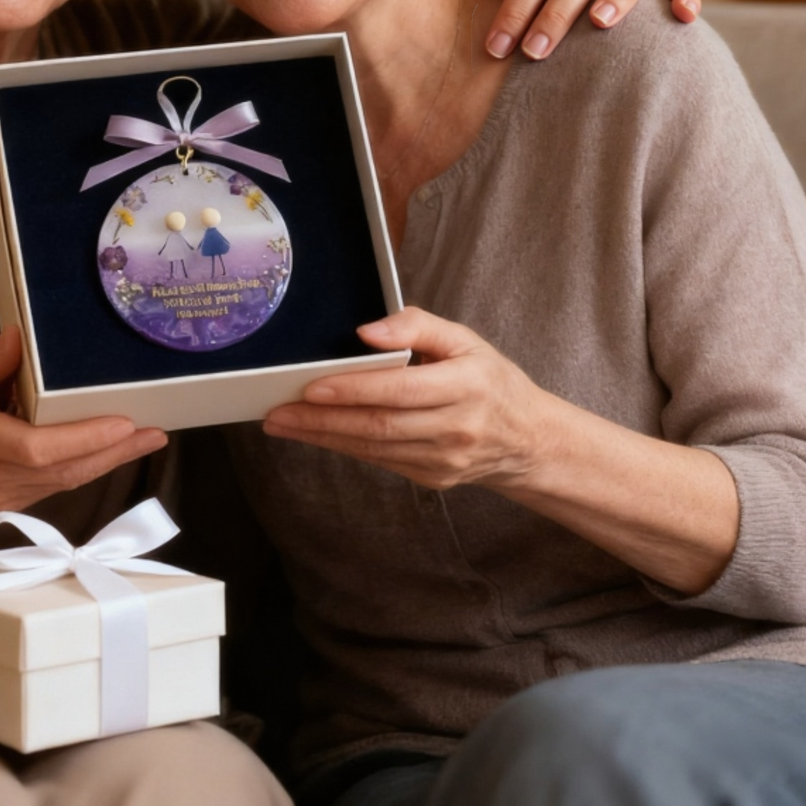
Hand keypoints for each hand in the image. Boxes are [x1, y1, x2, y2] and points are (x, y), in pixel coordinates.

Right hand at [0, 326, 166, 516]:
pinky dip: (92, 465)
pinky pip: (62, 483)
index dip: (81, 439)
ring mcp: (7, 496)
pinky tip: (119, 449)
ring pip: (68, 481)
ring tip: (150, 437)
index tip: (120, 422)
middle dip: (113, 451)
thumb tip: (20, 335)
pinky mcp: (18, 502)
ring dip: (111, 460)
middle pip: (63, 469)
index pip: (33, 448)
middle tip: (154, 430)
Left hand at [263, 308, 548, 490]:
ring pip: (374, 448)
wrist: (527, 439)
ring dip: (323, 437)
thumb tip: (368, 332)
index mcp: (466, 385)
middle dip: (322, 420)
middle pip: (379, 425)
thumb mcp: (464, 339)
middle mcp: (455, 427)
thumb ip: (416, 325)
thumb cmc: (489, 380)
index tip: (312, 386)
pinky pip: (380, 460)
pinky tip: (315, 434)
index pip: (401, 390)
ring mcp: (444, 459)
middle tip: (277, 411)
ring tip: (283, 423)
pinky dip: (344, 446)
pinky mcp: (432, 479)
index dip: (354, 389)